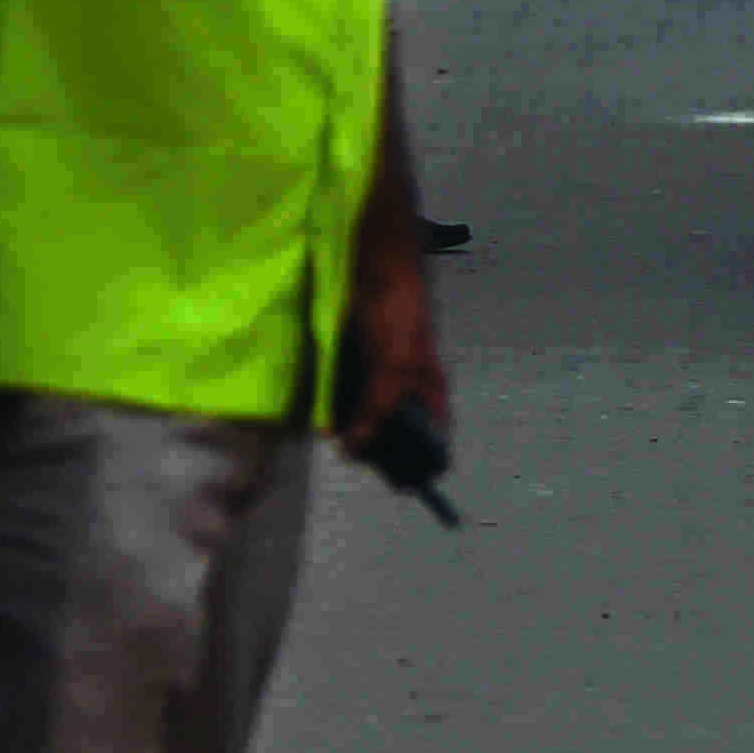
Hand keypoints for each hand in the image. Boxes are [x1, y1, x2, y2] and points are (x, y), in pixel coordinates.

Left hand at [331, 242, 449, 465]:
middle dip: (376, 449)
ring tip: (335, 437)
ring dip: (349, 431)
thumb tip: (353, 449)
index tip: (402, 482)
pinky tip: (320, 420)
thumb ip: (377, 408)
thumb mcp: (395, 367)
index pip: (433, 438)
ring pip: (365, 421)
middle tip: (355, 456)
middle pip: (394, 435)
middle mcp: (404, 393)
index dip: (421, 461)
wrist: (372, 271)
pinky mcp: (349, 374)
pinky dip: (331, 412)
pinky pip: (341, 403)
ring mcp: (376, 384)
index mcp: (429, 392)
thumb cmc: (399, 317)